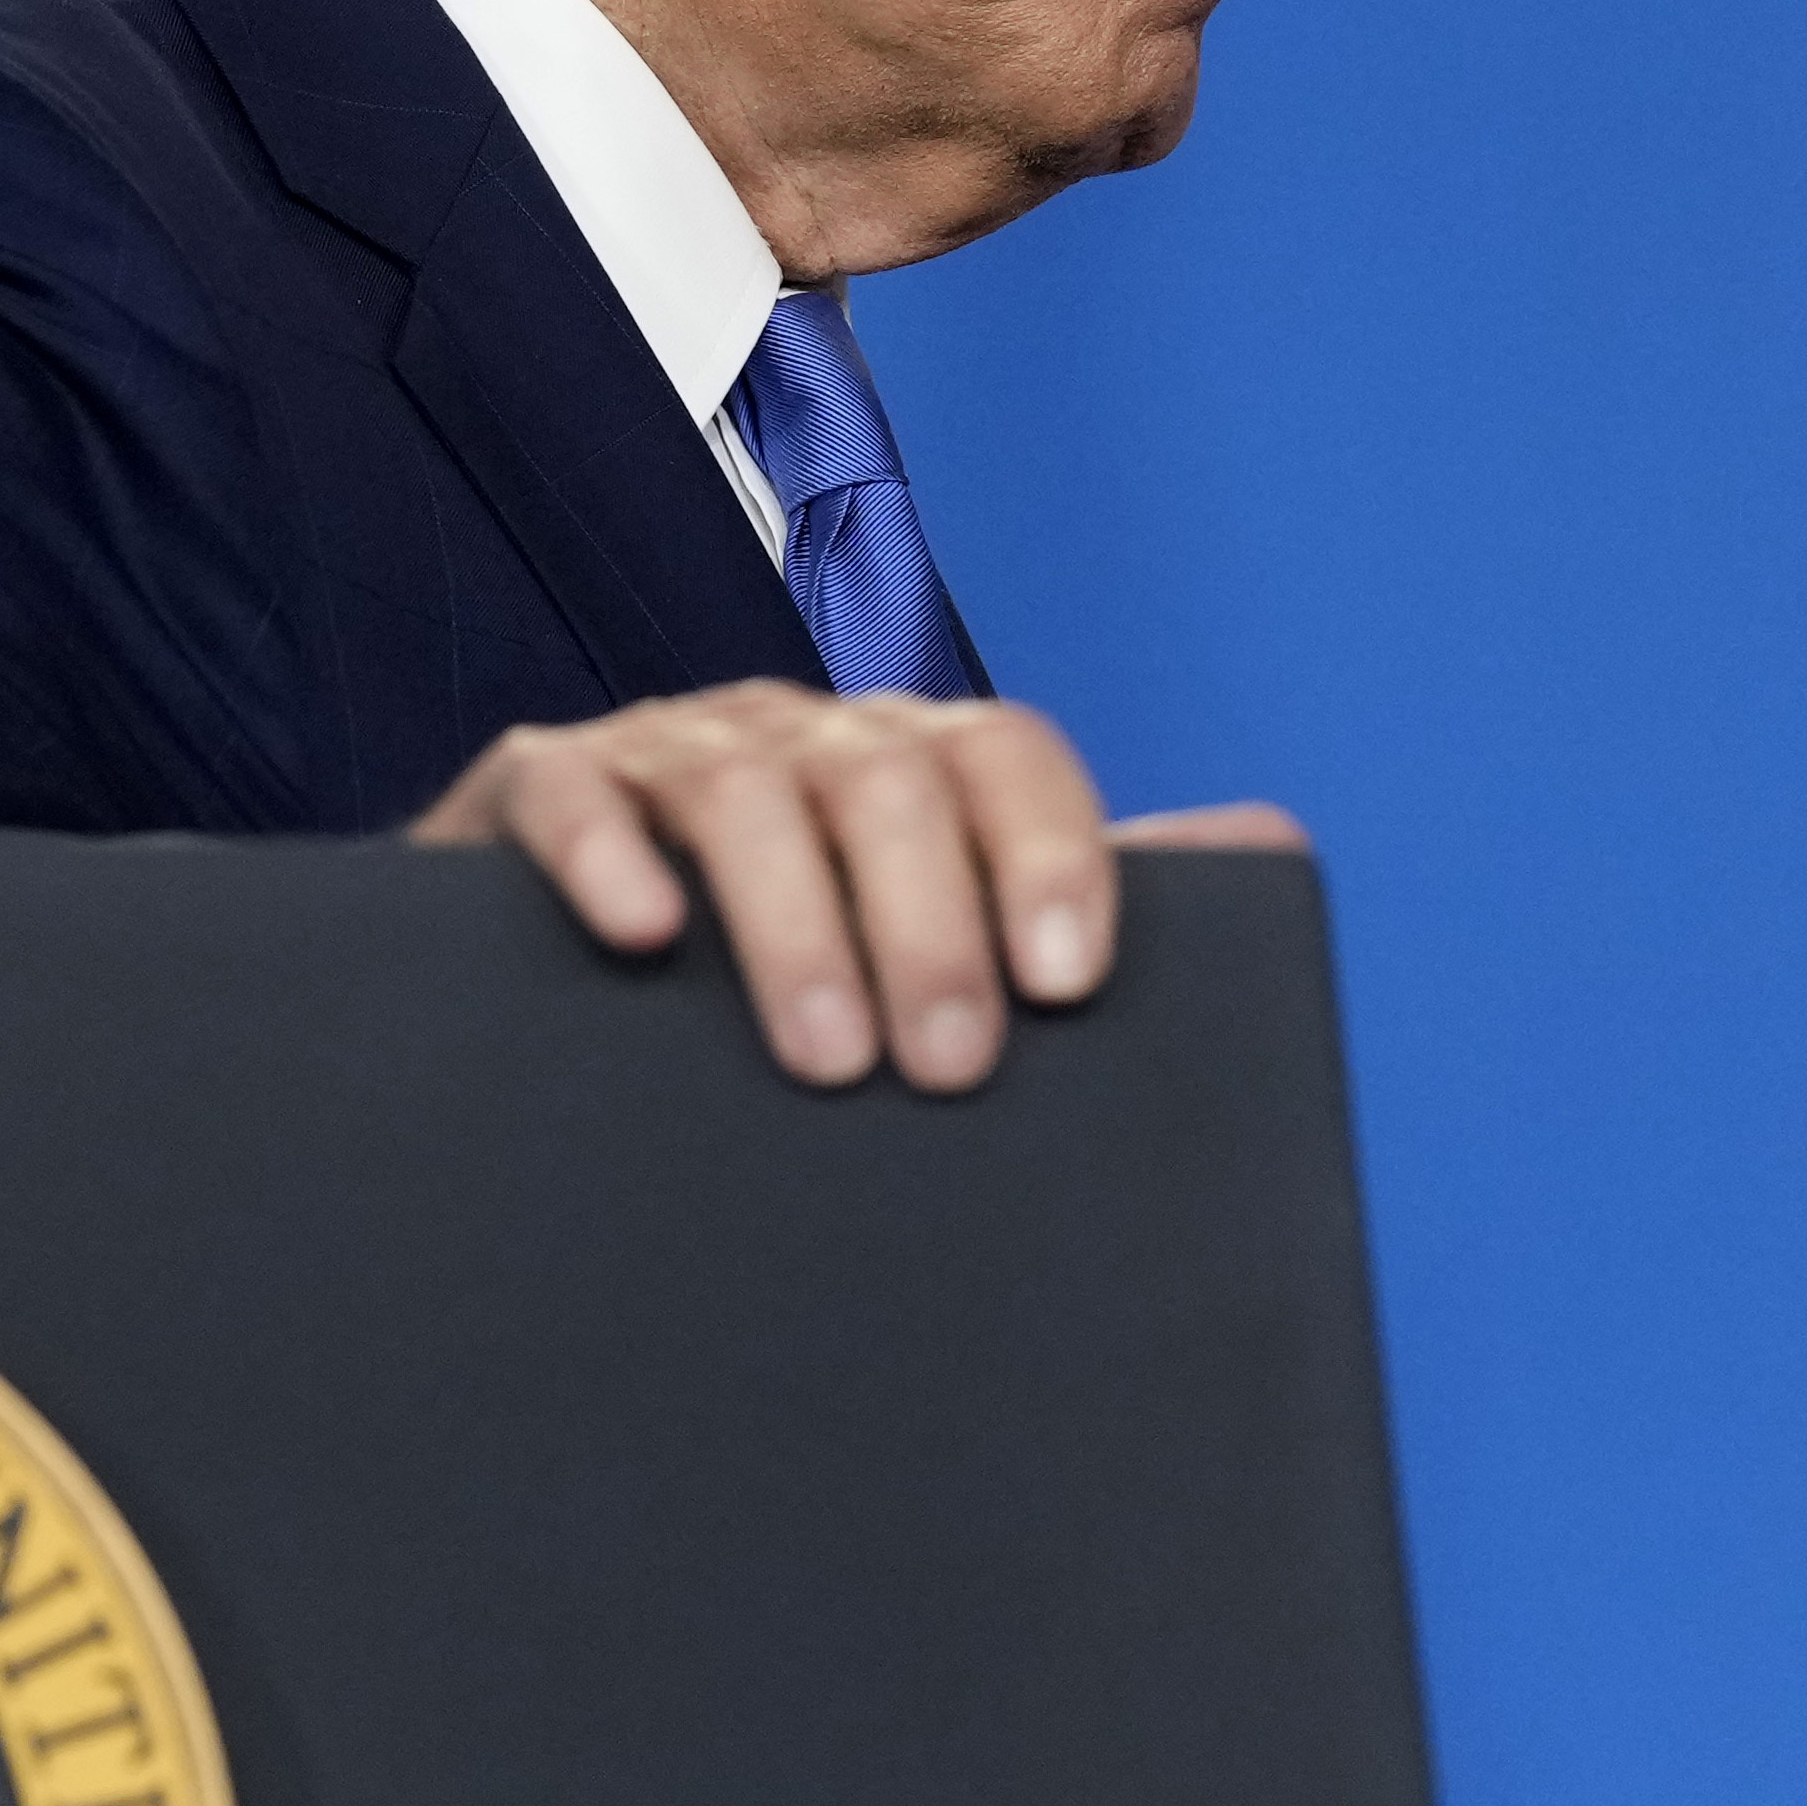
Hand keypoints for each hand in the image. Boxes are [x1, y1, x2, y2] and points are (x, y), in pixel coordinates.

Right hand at [411, 682, 1304, 1092]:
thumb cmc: (793, 994)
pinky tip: (644, 937)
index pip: (1008, 761)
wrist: (568, 1019)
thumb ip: (1082, 904)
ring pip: (743, 790)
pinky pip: (568, 791)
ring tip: (825, 1058)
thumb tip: (1272, 837)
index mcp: (913, 769)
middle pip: (887, 782)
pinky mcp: (534, 788)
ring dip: (794, 923)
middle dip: (929, 925)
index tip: (1068, 985)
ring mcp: (665, 754)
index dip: (1050, 858)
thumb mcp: (944, 951)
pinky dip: (607, 857)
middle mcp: (800, 739)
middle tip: (948, 1066)